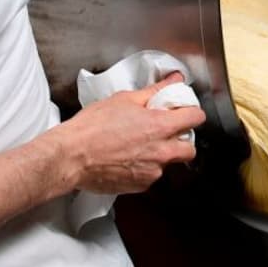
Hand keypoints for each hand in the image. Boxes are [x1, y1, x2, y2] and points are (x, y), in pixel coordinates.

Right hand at [46, 76, 205, 193]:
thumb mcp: (125, 99)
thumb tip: (173, 80)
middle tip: (165, 133)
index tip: (183, 112)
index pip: (196, 118)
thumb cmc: (92, 127)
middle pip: (190, 149)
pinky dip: (144, 168)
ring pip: (168, 163)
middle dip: (182, 140)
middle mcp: (161, 152)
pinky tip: (127, 158)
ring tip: (138, 146)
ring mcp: (152, 172)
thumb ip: (155, 91)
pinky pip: (151, 175)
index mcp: (160, 127)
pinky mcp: (140, 186)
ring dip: (160, 155)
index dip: (191, 113)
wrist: (71, 156)